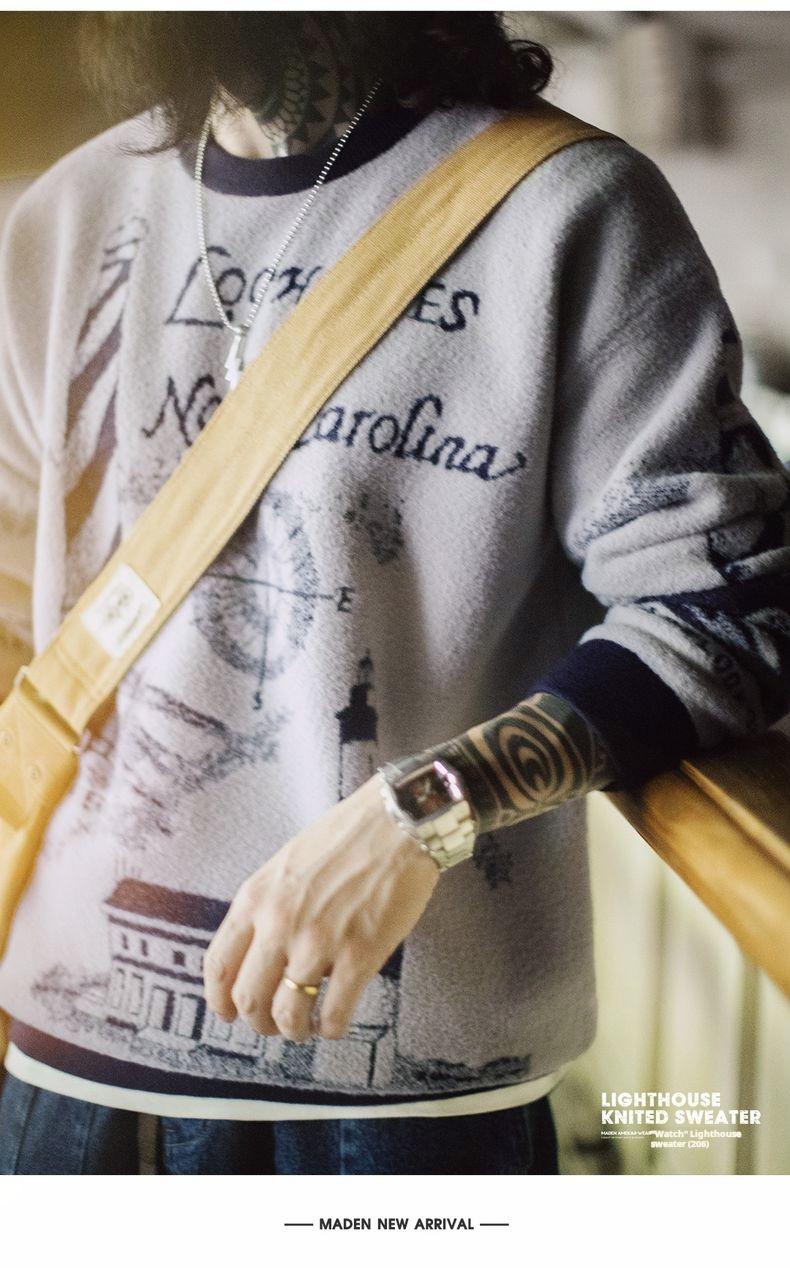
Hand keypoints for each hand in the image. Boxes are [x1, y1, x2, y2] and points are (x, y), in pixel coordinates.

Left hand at [203, 773, 439, 1042]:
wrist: (397, 822)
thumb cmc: (346, 836)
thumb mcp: (286, 864)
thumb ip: (268, 906)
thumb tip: (264, 952)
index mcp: (256, 898)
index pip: (218, 965)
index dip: (220, 1001)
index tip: (228, 1014)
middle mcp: (278, 924)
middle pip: (249, 999)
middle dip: (259, 1023)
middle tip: (273, 1024)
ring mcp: (318, 942)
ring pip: (287, 1014)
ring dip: (294, 1030)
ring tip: (306, 1027)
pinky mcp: (359, 955)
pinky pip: (335, 1013)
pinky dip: (332, 1028)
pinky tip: (335, 1024)